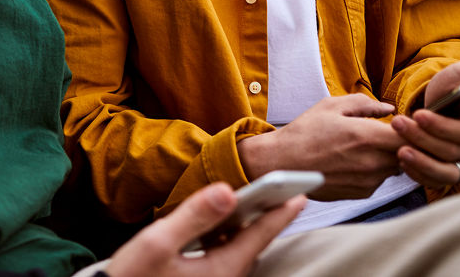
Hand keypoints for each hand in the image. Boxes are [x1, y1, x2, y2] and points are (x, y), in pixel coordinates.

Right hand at [106, 182, 303, 276]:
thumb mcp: (159, 242)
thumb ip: (194, 215)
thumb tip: (227, 191)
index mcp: (222, 269)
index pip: (259, 235)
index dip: (281, 212)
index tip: (300, 193)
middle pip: (254, 244)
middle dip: (267, 218)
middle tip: (282, 193)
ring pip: (240, 252)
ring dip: (247, 228)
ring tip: (253, 203)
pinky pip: (226, 258)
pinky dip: (229, 239)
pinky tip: (218, 227)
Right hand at [237, 94, 402, 200]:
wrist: (282, 164)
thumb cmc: (304, 133)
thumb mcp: (330, 106)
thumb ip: (363, 103)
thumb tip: (387, 107)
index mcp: (366, 136)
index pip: (411, 136)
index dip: (410, 128)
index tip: (400, 123)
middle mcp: (372, 162)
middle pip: (407, 153)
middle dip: (400, 142)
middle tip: (384, 133)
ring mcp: (369, 180)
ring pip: (395, 166)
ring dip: (388, 156)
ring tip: (364, 147)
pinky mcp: (362, 193)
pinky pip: (380, 179)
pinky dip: (375, 170)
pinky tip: (354, 161)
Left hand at [390, 52, 459, 187]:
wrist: (443, 102)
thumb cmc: (454, 85)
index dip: (441, 127)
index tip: (418, 114)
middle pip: (451, 152)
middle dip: (422, 139)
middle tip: (397, 123)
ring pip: (445, 172)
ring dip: (420, 163)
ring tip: (398, 150)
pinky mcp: (448, 171)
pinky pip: (435, 180)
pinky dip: (418, 174)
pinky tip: (402, 161)